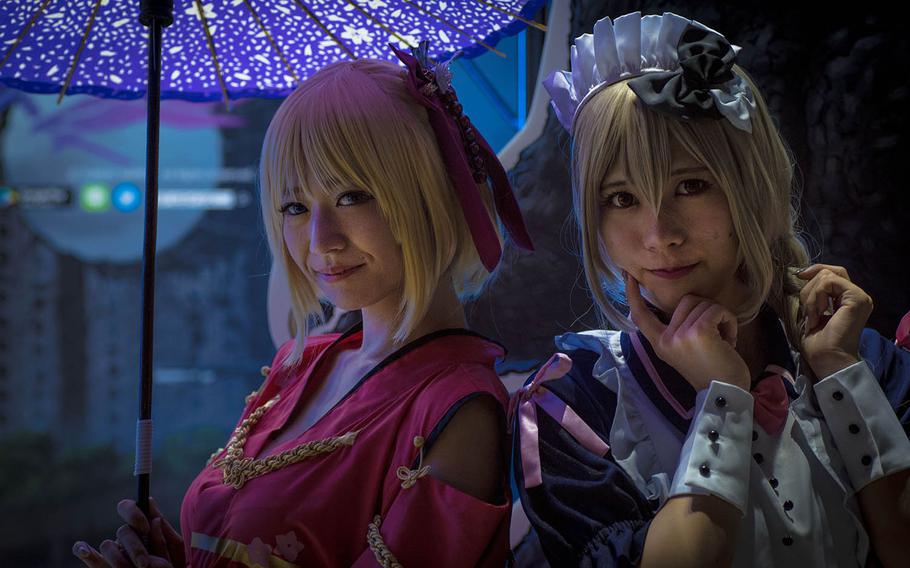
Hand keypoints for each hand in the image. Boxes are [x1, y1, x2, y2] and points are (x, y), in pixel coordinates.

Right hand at [73, 498, 184, 567]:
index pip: (128, 507)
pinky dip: (83, 551)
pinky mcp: (105, 566)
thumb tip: (148, 501)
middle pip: (123, 531)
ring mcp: (115, 552)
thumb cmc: (174, 564)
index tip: (145, 527)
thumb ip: (163, 528)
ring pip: (107, 546)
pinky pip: (90, 556)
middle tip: (145, 564)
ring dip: (120, 560)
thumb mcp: (173, 546)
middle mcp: (126, 537)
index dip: (134, 514)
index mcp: (142, 527)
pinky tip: (84, 548)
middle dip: (135, 547)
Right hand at [626, 273, 749, 391]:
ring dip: (720, 317)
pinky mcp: (698, 332)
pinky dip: (728, 320)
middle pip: (686, 300)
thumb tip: (687, 305)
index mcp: (660, 343)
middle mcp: (666, 338)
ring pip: (703, 303)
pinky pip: (717, 310)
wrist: (724, 395)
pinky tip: (729, 339)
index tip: (630, 278)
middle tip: (714, 335)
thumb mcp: (684, 351)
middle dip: (706, 311)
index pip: (641, 315)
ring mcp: (680, 335)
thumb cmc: (710, 371)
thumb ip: (678, 330)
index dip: (633, 296)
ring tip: (723, 340)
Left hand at [797, 264, 871, 379]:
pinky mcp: (857, 298)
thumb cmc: (818, 342)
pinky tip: (817, 315)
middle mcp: (857, 296)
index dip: (815, 270)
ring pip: (826, 276)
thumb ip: (814, 293)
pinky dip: (816, 297)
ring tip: (813, 317)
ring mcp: (859, 296)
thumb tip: (802, 274)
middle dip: (809, 287)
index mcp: (848, 299)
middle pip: (829, 272)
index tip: (799, 276)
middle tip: (808, 311)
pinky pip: (829, 283)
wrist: (827, 359)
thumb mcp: (812, 311)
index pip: (832, 273)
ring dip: (811, 297)